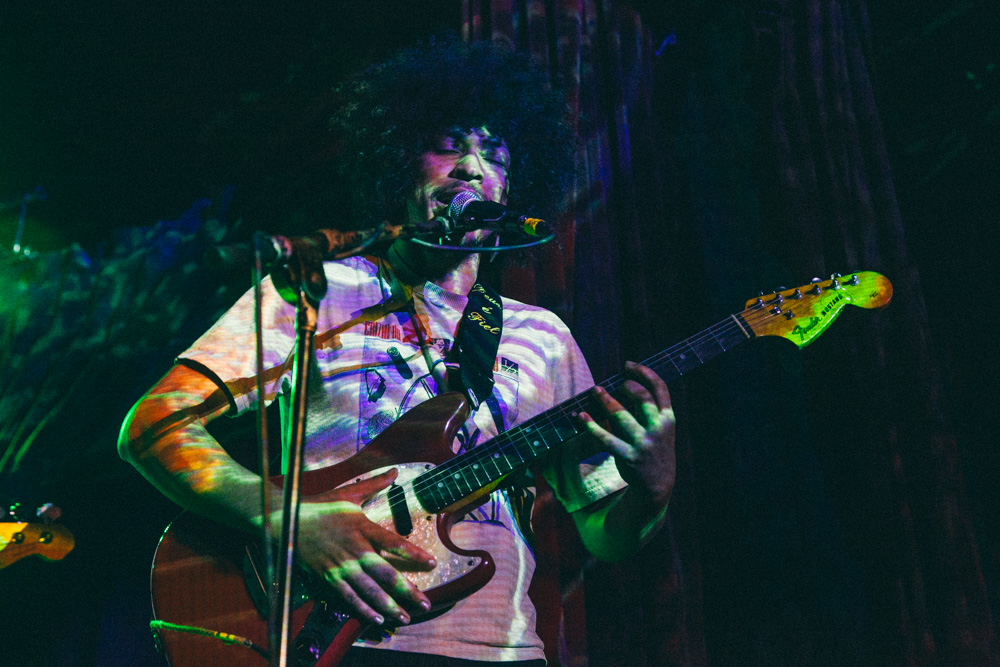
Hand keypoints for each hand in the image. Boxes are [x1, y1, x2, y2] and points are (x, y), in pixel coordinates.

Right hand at [292, 469, 435, 625]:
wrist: (286, 521)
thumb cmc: (320, 506)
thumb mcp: (349, 494)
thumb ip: (375, 484)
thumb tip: (394, 471)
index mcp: (362, 527)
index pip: (394, 543)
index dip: (414, 554)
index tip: (432, 563)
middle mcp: (355, 549)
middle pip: (385, 573)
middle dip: (407, 590)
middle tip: (425, 603)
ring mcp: (341, 566)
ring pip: (369, 590)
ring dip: (389, 606)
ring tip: (405, 617)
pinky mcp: (329, 577)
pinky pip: (349, 597)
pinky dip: (363, 609)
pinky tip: (378, 618)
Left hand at [579, 361, 675, 505]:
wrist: (658, 485)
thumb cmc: (655, 450)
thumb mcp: (661, 429)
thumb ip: (649, 411)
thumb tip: (622, 385)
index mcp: (668, 419)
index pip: (660, 388)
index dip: (644, 372)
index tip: (628, 365)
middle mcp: (658, 429)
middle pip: (640, 397)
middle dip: (625, 386)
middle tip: (613, 385)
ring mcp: (643, 443)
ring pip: (621, 414)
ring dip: (605, 399)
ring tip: (595, 391)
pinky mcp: (628, 457)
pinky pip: (606, 438)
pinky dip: (591, 425)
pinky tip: (581, 416)